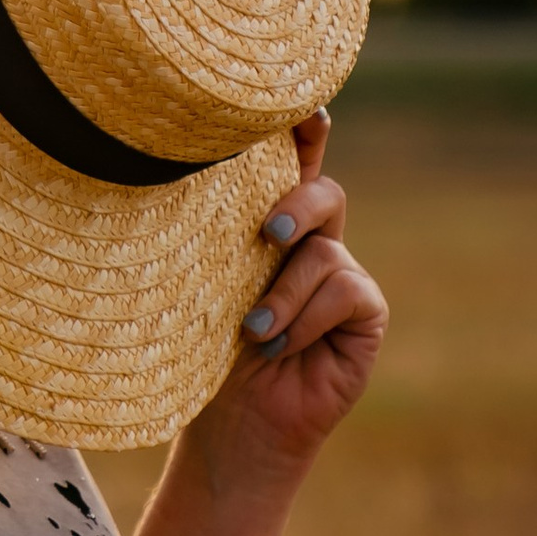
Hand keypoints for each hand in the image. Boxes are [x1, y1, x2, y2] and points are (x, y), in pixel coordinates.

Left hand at [189, 111, 387, 499]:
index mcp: (267, 225)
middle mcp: (311, 244)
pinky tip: (278, 347)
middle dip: (298, 201)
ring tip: (253, 332)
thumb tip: (171, 172)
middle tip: (266, 234)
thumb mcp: (197, 282)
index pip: (292, 163)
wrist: (230, 429)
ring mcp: (341, 278)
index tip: (303, 106)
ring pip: (327, 250)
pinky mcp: (365, 315)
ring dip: (283, 294)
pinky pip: (347, 290)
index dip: (303, 128)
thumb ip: (208, 233)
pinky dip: (306, 318)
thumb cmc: (201, 354)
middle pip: (324, 191)